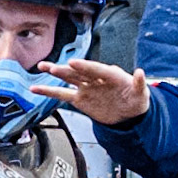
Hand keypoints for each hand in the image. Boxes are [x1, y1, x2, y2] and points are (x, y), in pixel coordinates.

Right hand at [32, 58, 150, 125]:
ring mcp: (86, 88)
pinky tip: (36, 88)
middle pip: (80, 72)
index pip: (97, 69)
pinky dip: (49, 91)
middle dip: (67, 69)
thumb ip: (139, 84)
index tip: (73, 62)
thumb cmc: (136, 101)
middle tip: (54, 67)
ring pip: (69, 79)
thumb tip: (140, 72)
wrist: (128, 115)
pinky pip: (62, 94)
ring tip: (42, 66)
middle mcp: (96, 79)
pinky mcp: (79, 99)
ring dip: (56, 72)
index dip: (85, 66)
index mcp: (111, 75)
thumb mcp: (141, 94)